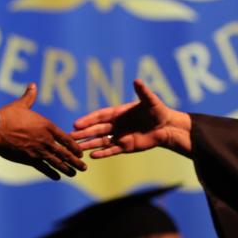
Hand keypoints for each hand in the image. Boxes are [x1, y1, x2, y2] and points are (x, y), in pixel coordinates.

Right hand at [0, 84, 86, 179]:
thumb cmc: (8, 116)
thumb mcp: (21, 104)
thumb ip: (30, 96)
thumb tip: (33, 85)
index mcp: (47, 127)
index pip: (66, 138)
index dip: (75, 146)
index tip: (81, 151)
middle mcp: (46, 140)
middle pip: (65, 153)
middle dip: (76, 161)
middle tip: (84, 167)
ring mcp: (38, 150)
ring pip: (57, 162)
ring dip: (67, 168)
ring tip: (74, 173)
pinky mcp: (29, 158)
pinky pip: (43, 167)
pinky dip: (51, 173)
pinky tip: (57, 177)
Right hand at [71, 79, 191, 157]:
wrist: (167, 127)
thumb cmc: (158, 111)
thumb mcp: (151, 101)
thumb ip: (143, 92)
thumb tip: (137, 80)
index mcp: (118, 113)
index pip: (100, 116)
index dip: (88, 120)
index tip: (77, 123)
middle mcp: (116, 125)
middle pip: (97, 129)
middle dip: (84, 133)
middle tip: (70, 136)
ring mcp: (119, 136)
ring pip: (101, 141)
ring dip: (89, 144)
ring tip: (76, 148)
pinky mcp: (126, 147)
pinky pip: (111, 150)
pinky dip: (102, 153)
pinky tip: (92, 156)